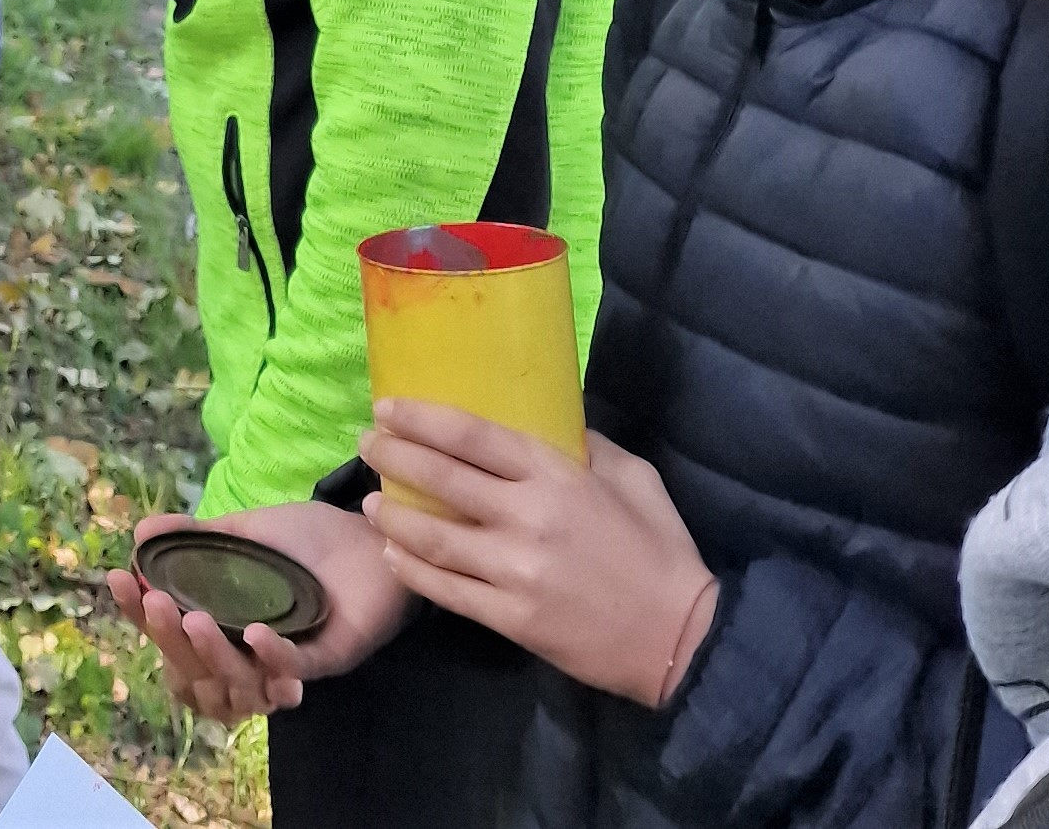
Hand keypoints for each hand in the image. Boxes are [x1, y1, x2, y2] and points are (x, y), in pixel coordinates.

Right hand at [104, 503, 412, 722]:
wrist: (371, 534)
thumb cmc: (308, 538)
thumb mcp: (243, 530)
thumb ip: (194, 537)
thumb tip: (140, 532)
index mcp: (221, 624)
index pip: (167, 635)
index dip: (138, 614)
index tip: (116, 580)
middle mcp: (247, 652)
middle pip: (193, 670)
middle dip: (166, 639)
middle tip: (156, 601)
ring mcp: (285, 660)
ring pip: (236, 683)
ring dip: (210, 655)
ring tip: (194, 620)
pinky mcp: (326, 659)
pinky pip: (292, 669)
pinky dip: (270, 656)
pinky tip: (252, 633)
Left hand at [360, 400, 718, 707]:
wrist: (681, 638)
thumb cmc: (660, 550)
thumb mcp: (633, 477)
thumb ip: (586, 446)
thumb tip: (545, 419)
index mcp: (558, 477)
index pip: (473, 437)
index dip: (422, 420)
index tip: (388, 409)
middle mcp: (528, 518)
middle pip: (441, 479)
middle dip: (393, 457)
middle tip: (367, 446)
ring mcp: (515, 571)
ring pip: (432, 538)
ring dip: (390, 516)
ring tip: (367, 502)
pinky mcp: (511, 618)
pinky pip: (446, 590)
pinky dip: (411, 569)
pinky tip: (392, 554)